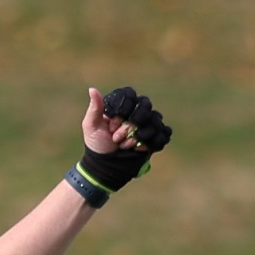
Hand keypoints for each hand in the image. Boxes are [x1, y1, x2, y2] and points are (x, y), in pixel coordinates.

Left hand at [72, 86, 172, 200]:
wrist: (106, 166)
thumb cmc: (97, 144)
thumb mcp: (91, 126)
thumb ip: (95, 108)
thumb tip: (92, 89)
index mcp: (121, 106)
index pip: (130, 96)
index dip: (122, 111)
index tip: (111, 126)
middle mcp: (135, 112)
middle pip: (145, 106)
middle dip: (130, 125)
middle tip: (117, 138)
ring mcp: (146, 124)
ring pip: (155, 119)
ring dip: (138, 136)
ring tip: (124, 146)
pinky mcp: (154, 137)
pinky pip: (163, 133)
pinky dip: (151, 142)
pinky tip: (139, 149)